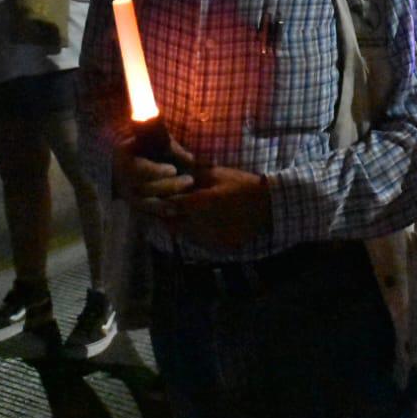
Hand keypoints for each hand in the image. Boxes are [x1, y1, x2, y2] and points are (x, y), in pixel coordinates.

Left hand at [116, 134, 270, 249]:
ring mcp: (210, 239)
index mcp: (200, 204)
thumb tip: (169, 170)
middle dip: (163, 214)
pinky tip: (195, 224)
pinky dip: (193, 233)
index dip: (157, 200)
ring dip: (176, 224)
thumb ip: (191, 174)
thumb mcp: (216, 174)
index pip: (168, 205)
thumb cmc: (242, 185)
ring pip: (182, 234)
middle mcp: (202, 225)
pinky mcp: (218, 247)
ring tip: (174, 214)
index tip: (147, 194)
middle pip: (170, 223)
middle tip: (156, 205)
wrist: (269, 206)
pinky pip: (197, 241)